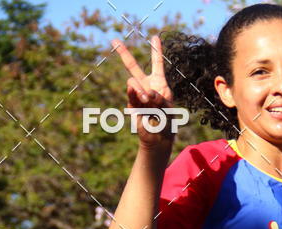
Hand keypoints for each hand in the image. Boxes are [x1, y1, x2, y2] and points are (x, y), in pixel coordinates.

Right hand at [112, 35, 174, 149]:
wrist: (159, 137)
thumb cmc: (167, 121)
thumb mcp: (166, 106)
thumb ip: (155, 96)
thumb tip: (140, 91)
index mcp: (159, 83)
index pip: (157, 64)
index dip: (156, 50)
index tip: (155, 37)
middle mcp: (147, 86)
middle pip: (133, 67)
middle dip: (123, 53)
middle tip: (114, 40)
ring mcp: (137, 94)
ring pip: (133, 84)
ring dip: (141, 92)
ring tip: (148, 101)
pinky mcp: (132, 104)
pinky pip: (131, 96)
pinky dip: (136, 98)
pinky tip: (142, 102)